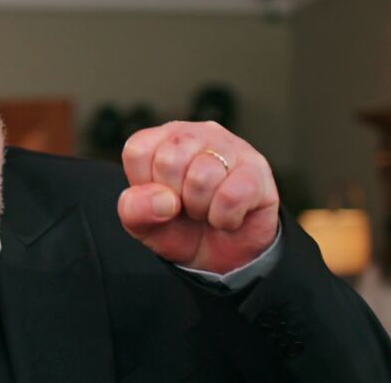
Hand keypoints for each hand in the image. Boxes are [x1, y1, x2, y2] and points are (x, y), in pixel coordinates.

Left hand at [118, 121, 278, 273]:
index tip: (160, 197)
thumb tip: (163, 199)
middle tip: (186, 205)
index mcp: (161, 139)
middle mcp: (195, 134)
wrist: (221, 257)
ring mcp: (229, 146)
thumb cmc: (179, 228)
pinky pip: (231, 196)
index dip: (145, 186)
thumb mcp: (143, 224)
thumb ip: (134, 209)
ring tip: (207, 208)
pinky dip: (224, 218)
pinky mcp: (257, 168)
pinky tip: (228, 216)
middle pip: (169, 161)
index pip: (138, 151)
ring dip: (201, 208)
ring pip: (202, 177)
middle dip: (175, 198)